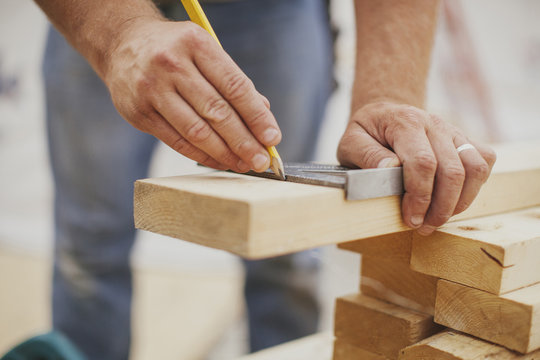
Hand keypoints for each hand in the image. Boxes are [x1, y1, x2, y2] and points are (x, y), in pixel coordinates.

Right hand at [105, 19, 280, 171]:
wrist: (122, 43)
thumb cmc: (174, 50)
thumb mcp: (205, 51)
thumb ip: (233, 81)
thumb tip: (263, 115)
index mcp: (196, 44)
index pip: (235, 86)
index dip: (256, 117)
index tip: (272, 138)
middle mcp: (171, 64)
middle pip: (217, 112)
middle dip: (244, 141)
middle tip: (262, 160)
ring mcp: (152, 89)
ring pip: (196, 131)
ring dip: (224, 154)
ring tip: (243, 164)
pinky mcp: (139, 113)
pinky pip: (177, 142)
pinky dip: (201, 156)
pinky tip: (218, 161)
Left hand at [337, 102, 495, 234]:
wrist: (383, 114)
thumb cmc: (366, 133)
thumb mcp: (351, 142)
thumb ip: (367, 155)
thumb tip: (389, 170)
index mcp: (405, 122)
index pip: (423, 162)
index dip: (420, 196)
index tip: (411, 218)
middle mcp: (434, 124)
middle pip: (452, 170)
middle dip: (440, 206)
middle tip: (423, 226)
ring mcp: (452, 131)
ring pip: (475, 167)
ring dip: (460, 201)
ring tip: (438, 218)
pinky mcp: (464, 140)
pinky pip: (484, 161)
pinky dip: (475, 186)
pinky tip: (453, 200)